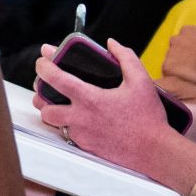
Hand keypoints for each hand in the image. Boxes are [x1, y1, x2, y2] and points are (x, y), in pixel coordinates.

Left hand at [32, 46, 195, 188]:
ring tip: (59, 102)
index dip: (43, 67)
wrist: (154, 151)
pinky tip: (78, 118)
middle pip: (44, 106)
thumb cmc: (148, 117)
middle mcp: (81, 118)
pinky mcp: (86, 147)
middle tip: (47, 86)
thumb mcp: (141, 81)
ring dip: (51, 111)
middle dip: (41, 94)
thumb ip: (125, 57)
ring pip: (53, 122)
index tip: (42, 60)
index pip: (56, 79)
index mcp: (90, 99)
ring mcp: (82, 134)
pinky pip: (68, 134)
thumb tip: (112, 43)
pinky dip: (68, 124)